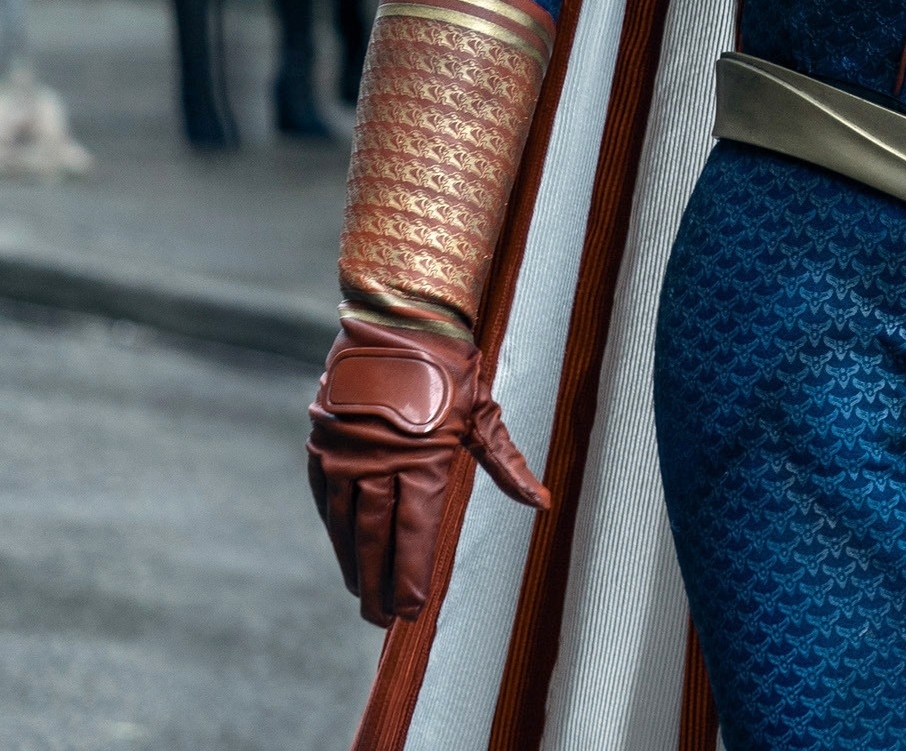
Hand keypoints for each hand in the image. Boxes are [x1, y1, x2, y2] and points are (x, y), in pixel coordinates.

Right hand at [306, 319, 547, 625]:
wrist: (397, 324)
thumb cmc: (451, 369)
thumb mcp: (485, 413)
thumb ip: (508, 464)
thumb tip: (543, 503)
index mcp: (424, 461)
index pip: (416, 534)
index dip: (412, 575)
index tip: (413, 610)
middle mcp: (380, 464)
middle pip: (377, 540)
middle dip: (380, 584)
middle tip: (382, 620)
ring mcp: (346, 457)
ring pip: (347, 525)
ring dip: (354, 564)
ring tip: (363, 595)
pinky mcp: (323, 447)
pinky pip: (326, 500)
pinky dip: (335, 530)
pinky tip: (344, 551)